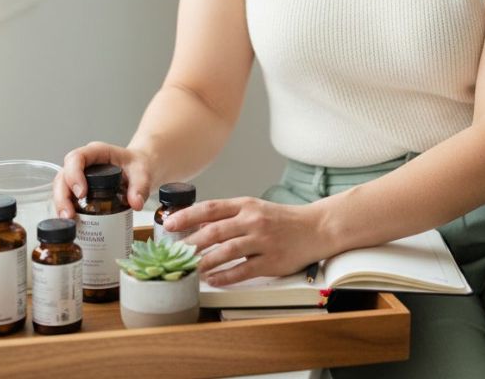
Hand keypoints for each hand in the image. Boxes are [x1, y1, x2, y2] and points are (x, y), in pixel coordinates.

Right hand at [53, 142, 152, 217]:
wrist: (139, 169)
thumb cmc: (137, 165)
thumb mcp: (142, 172)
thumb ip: (140, 186)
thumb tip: (136, 203)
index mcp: (97, 152)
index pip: (77, 158)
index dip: (74, 174)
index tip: (81, 193)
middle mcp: (84, 163)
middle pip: (63, 175)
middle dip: (62, 196)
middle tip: (69, 215)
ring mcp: (79, 176)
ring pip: (61, 187)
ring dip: (61, 205)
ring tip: (69, 222)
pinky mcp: (79, 189)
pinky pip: (67, 198)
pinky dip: (66, 210)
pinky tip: (72, 223)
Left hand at [165, 197, 327, 285]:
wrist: (315, 228)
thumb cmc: (281, 219)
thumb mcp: (255, 208)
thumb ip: (229, 215)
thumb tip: (199, 224)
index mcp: (246, 204)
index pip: (211, 208)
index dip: (187, 216)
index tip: (169, 224)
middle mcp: (252, 220)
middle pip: (214, 231)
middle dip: (190, 243)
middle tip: (174, 253)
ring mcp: (262, 240)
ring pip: (226, 252)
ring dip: (204, 262)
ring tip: (189, 269)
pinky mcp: (271, 261)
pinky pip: (242, 270)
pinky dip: (224, 276)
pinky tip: (212, 279)